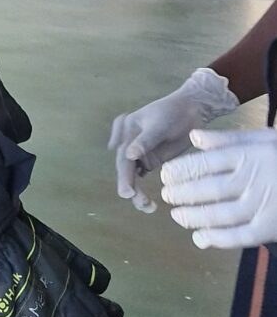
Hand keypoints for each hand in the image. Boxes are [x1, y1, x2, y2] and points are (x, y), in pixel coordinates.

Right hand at [109, 67, 237, 211]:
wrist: (192, 110)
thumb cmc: (174, 112)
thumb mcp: (159, 125)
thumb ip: (145, 140)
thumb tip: (129, 155)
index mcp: (127, 131)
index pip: (124, 157)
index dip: (124, 176)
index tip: (128, 193)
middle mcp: (129, 143)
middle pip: (125, 169)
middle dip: (130, 187)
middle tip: (140, 202)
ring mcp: (139, 153)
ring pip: (131, 176)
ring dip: (135, 192)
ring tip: (147, 206)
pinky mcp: (149, 160)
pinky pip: (140, 177)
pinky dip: (142, 190)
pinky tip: (149, 203)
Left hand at [161, 128, 276, 248]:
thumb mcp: (264, 138)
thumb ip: (228, 138)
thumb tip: (194, 136)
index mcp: (249, 154)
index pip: (205, 162)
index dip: (180, 170)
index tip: (166, 174)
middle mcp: (253, 179)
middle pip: (208, 188)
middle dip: (182, 193)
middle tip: (166, 195)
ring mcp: (262, 205)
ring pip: (219, 214)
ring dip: (193, 216)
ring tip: (177, 215)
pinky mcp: (269, 227)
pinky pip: (237, 237)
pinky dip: (216, 239)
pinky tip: (200, 238)